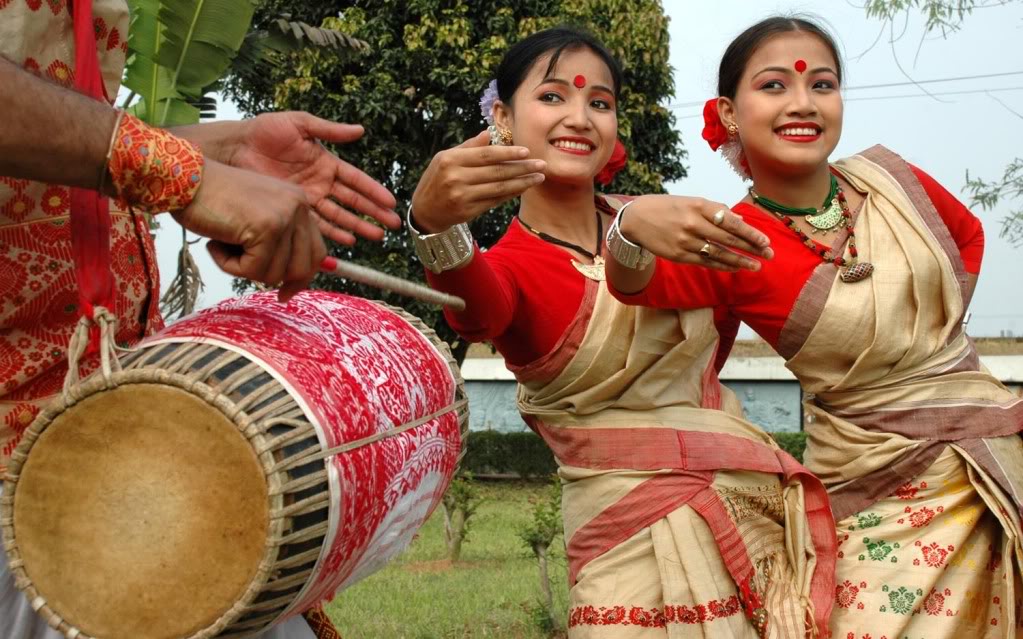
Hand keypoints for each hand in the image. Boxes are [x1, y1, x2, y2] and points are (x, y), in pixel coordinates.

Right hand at [172, 160, 325, 302]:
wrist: (183, 179)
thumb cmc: (211, 200)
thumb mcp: (255, 217)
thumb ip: (278, 240)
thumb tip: (290, 280)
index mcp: (299, 203)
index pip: (317, 252)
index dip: (300, 278)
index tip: (285, 292)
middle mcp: (299, 207)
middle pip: (302, 268)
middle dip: (272, 277)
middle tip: (245, 270)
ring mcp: (285, 217)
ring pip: (275, 274)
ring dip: (243, 268)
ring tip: (223, 243)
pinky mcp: (267, 228)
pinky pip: (253, 270)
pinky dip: (229, 266)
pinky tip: (216, 244)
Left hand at [229, 111, 399, 244]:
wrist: (235, 148)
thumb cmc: (264, 131)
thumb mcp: (300, 124)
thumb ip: (329, 130)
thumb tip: (360, 130)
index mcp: (325, 162)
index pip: (356, 180)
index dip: (373, 191)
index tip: (391, 202)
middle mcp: (320, 183)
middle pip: (353, 201)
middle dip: (373, 213)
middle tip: (392, 226)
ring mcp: (308, 198)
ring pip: (339, 215)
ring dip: (358, 226)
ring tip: (376, 236)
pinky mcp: (292, 209)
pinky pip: (316, 224)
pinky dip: (333, 233)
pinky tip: (348, 242)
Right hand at [410, 130, 545, 232]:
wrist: (424, 210)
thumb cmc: (436, 179)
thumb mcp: (444, 158)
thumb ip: (468, 147)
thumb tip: (488, 133)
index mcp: (451, 160)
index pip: (486, 155)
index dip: (508, 153)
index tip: (527, 152)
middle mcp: (456, 178)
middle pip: (496, 172)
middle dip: (522, 168)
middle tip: (541, 164)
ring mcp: (462, 196)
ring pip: (499, 188)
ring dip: (522, 183)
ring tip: (538, 177)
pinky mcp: (467, 212)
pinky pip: (494, 201)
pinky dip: (510, 194)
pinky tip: (523, 188)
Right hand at [620, 195, 772, 270]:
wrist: (636, 219)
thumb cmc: (668, 207)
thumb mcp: (692, 201)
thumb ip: (717, 210)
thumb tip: (741, 222)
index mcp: (699, 206)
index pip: (731, 222)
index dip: (750, 233)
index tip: (766, 241)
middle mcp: (693, 224)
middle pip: (728, 239)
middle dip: (751, 248)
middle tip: (769, 254)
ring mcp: (685, 241)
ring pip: (719, 253)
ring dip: (740, 261)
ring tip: (756, 266)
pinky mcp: (678, 255)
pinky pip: (705, 262)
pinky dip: (722, 266)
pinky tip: (736, 267)